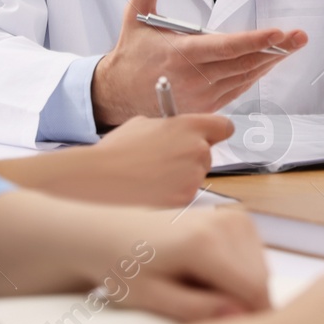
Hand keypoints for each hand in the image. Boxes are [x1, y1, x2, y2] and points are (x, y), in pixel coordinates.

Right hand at [74, 114, 235, 207]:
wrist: (99, 180)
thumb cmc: (116, 151)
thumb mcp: (143, 124)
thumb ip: (169, 127)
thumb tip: (176, 132)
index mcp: (189, 126)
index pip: (224, 127)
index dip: (214, 132)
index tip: (207, 136)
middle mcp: (197, 150)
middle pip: (207, 154)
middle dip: (191, 157)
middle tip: (166, 161)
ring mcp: (193, 176)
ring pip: (196, 176)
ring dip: (182, 177)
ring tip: (153, 177)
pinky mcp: (186, 199)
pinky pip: (186, 194)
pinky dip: (173, 194)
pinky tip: (152, 190)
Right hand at [93, 0, 306, 127]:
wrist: (117, 95)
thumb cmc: (131, 55)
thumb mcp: (135, 16)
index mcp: (181, 54)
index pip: (225, 48)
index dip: (254, 41)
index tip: (277, 33)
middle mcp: (194, 78)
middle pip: (244, 63)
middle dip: (275, 49)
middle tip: (299, 36)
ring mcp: (202, 96)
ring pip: (245, 77)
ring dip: (270, 61)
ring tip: (292, 45)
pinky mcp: (206, 106)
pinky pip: (238, 89)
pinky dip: (255, 74)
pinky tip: (270, 61)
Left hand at [129, 207, 271, 322]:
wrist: (113, 234)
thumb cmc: (125, 268)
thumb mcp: (151, 297)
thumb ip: (196, 309)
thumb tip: (239, 316)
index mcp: (204, 243)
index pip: (253, 289)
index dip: (250, 318)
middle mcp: (226, 223)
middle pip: (260, 281)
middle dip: (240, 302)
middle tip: (199, 307)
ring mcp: (234, 217)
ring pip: (261, 271)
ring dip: (239, 288)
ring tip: (199, 288)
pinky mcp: (237, 218)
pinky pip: (254, 259)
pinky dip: (238, 273)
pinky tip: (207, 274)